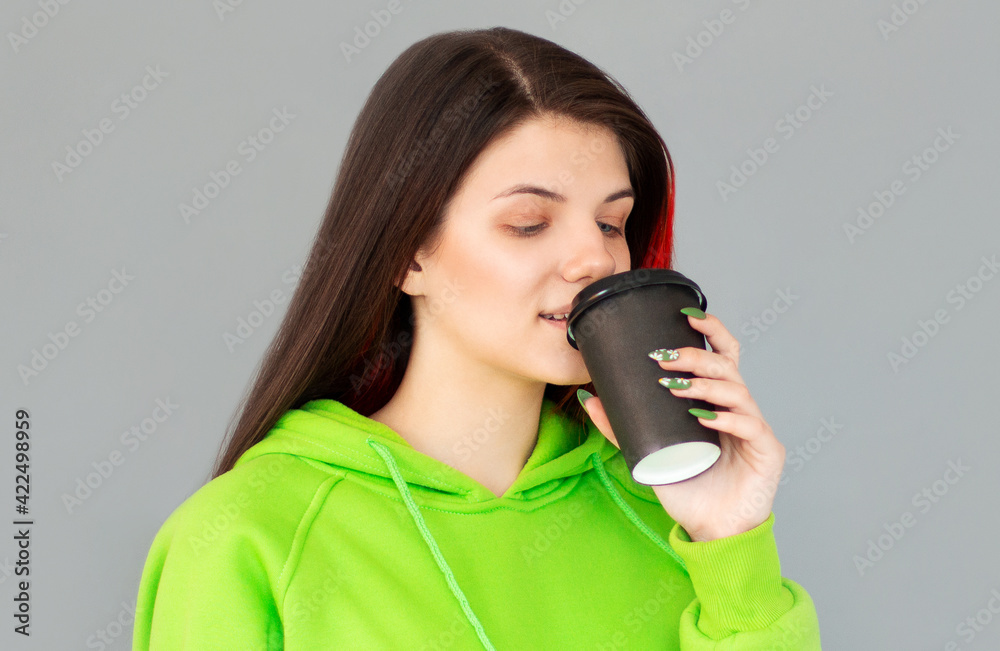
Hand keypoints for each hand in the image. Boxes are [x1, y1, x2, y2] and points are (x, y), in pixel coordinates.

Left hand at [580, 310, 785, 541]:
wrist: (710, 529)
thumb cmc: (686, 486)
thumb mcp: (647, 452)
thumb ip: (621, 426)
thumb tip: (590, 397)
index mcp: (718, 401)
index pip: (721, 355)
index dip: (711, 331)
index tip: (685, 316)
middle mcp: (739, 409)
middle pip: (728, 366)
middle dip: (696, 356)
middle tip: (664, 359)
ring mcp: (755, 428)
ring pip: (738, 391)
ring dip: (705, 385)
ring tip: (677, 388)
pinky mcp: (767, 452)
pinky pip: (750, 426)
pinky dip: (726, 418)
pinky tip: (703, 418)